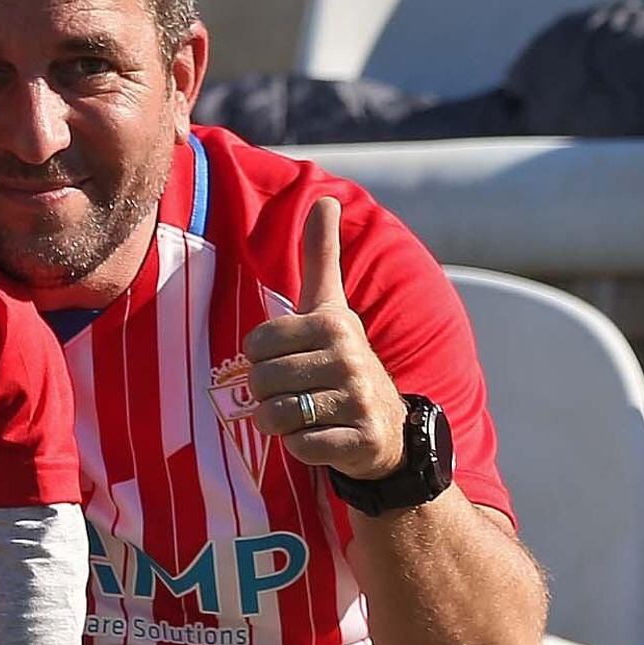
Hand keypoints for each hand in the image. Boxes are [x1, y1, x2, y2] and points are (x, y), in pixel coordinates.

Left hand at [242, 197, 406, 480]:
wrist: (387, 426)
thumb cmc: (343, 362)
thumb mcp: (331, 307)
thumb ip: (321, 256)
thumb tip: (325, 198)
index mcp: (332, 323)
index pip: (256, 344)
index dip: (262, 359)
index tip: (288, 361)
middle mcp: (348, 358)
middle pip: (260, 382)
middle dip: (267, 394)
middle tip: (295, 393)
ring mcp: (356, 401)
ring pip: (275, 416)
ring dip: (279, 423)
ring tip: (303, 414)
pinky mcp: (359, 441)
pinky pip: (299, 446)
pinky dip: (300, 447)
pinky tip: (320, 436)